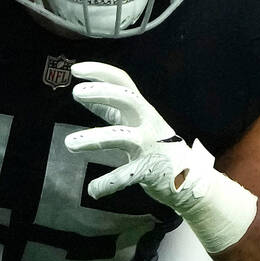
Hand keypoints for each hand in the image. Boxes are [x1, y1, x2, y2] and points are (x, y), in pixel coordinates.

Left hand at [64, 61, 255, 252]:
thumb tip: (84, 94)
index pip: (122, 81)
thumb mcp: (135, 122)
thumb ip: (110, 109)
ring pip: (121, 137)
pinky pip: (126, 176)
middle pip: (127, 98)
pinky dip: (107, 183)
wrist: (190, 177)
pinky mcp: (150, 169)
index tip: (75, 70)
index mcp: (141, 109)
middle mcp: (147, 122)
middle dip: (102, 92)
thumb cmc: (156, 145)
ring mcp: (149, 145)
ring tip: (69, 144)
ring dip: (94, 139)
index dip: (100, 72)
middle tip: (76, 92)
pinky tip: (92, 190)